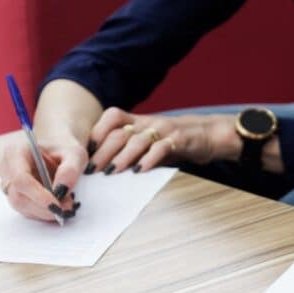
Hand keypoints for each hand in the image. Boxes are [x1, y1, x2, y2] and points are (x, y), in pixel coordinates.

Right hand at [0, 134, 84, 221]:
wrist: (59, 154)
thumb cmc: (64, 151)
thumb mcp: (74, 155)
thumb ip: (70, 170)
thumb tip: (62, 189)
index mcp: (16, 152)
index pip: (21, 178)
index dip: (38, 195)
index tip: (56, 206)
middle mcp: (6, 168)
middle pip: (18, 196)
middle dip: (44, 207)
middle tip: (67, 208)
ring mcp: (7, 183)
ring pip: (21, 206)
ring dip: (44, 211)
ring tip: (65, 204)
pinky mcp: (13, 195)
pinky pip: (25, 210)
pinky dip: (42, 212)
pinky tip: (55, 205)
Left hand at [87, 107, 238, 173]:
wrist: (208, 134)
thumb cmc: (174, 141)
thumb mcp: (150, 142)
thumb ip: (131, 150)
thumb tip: (105, 168)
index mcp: (139, 121)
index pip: (112, 117)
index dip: (97, 131)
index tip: (85, 150)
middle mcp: (148, 122)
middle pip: (120, 133)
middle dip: (103, 151)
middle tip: (92, 168)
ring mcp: (163, 130)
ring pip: (137, 140)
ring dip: (122, 157)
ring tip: (111, 172)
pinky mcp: (178, 139)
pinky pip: (161, 148)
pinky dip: (148, 159)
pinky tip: (140, 171)